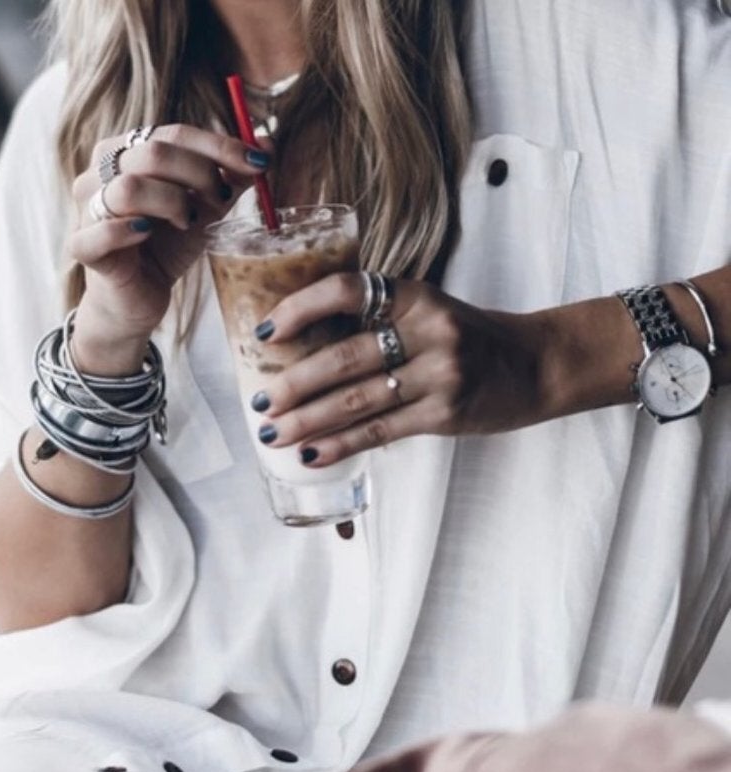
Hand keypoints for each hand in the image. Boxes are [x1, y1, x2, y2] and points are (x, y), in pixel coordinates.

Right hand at [69, 125, 268, 361]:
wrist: (138, 299)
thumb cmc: (166, 247)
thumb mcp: (206, 208)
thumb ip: (232, 176)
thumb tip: (266, 142)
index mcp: (127, 152)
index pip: (173, 133)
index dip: (219, 146)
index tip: (258, 161)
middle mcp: (100, 172)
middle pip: (151, 152)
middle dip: (198, 173)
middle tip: (221, 198)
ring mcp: (87, 209)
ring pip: (128, 187)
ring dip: (171, 202)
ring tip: (188, 221)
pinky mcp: (82, 246)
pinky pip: (101, 232)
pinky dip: (128, 231)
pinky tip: (148, 234)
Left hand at [249, 275, 549, 466]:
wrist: (537, 365)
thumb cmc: (470, 338)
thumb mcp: (428, 312)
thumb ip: (377, 321)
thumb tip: (303, 349)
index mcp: (416, 295)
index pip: (348, 290)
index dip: (301, 308)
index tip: (265, 332)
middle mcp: (428, 329)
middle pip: (345, 357)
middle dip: (294, 383)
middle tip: (260, 403)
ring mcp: (440, 373)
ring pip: (358, 400)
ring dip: (309, 421)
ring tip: (274, 434)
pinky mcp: (445, 414)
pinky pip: (381, 431)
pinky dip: (342, 444)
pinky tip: (313, 454)